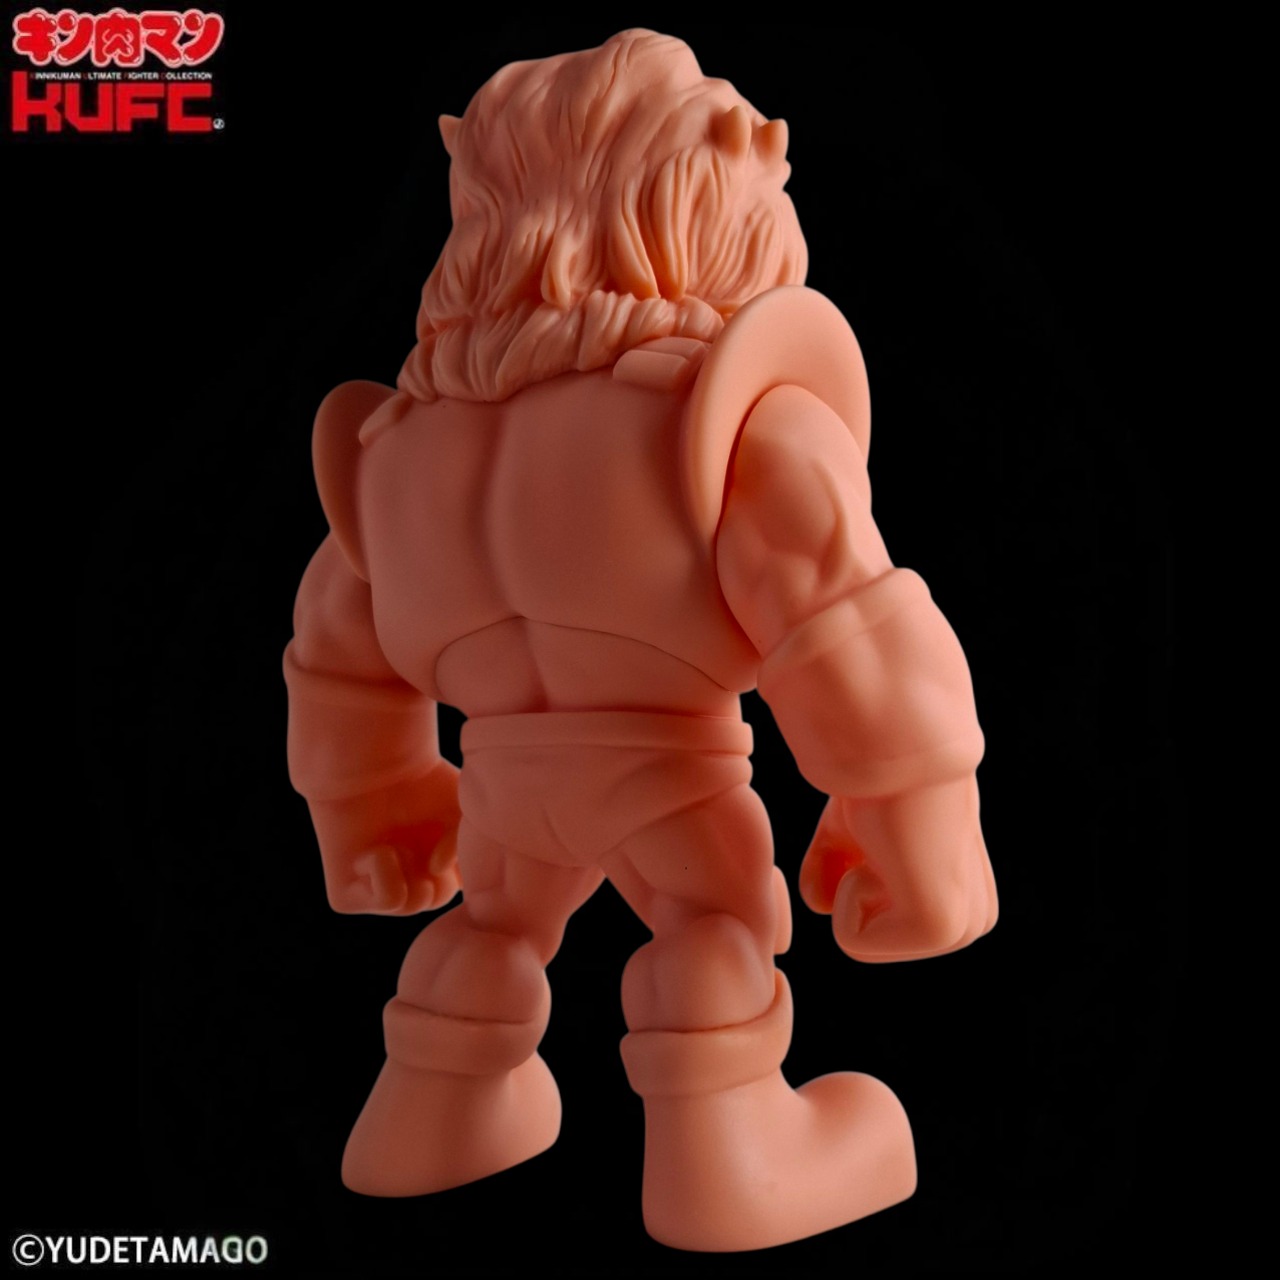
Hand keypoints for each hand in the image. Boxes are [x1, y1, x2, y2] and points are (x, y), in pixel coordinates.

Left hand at [308, 761, 461, 914]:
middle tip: (422, 839)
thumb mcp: (462, 814)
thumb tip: (435, 870)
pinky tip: (374, 846)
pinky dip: (388, 869)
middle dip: (437, 867)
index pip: (456, 886)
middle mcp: (399, 878)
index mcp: (428, 863)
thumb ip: (464, 850)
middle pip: (436, 899)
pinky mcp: (346, 897)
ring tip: (395, 841)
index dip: (460, 864)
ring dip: (411, 867)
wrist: (371, 764)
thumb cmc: (420, 781)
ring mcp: (372, 889)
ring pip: (414, 905)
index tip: (450, 834)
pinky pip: (388, 899)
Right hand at [798, 777, 996, 961]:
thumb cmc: (875, 781)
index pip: (871, 928)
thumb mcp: (852, 834)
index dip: (850, 877)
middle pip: (863, 939)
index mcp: (966, 904)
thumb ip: (836, 870)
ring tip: (883, 841)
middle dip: (849, 886)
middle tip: (877, 838)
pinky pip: (853, 939)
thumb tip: (820, 902)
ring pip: (857, 942)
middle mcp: (972, 923)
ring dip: (849, 886)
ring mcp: (961, 930)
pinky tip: (883, 849)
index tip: (877, 837)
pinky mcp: (939, 929)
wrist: (899, 744)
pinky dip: (847, 889)